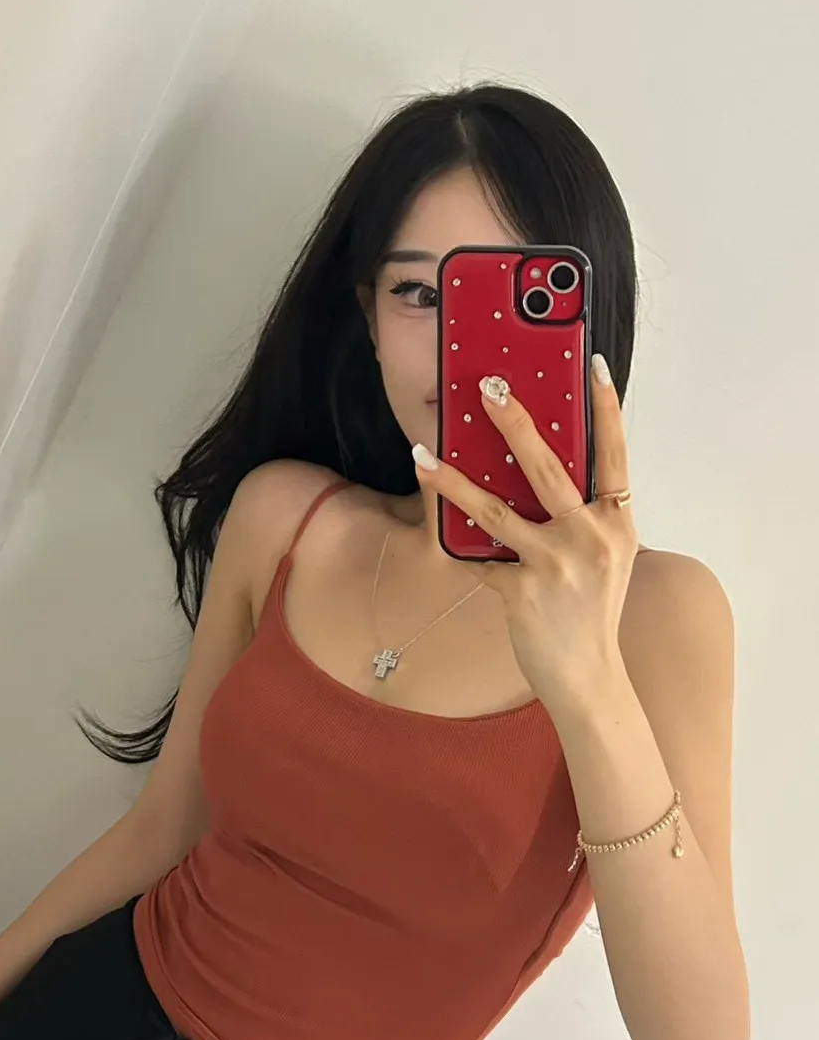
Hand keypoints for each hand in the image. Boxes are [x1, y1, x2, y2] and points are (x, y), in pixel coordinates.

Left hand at [412, 354, 638, 711]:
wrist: (588, 675)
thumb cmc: (589, 610)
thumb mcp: (601, 556)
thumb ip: (580, 515)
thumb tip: (529, 467)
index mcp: (617, 523)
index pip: (614, 453)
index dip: (605, 407)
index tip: (590, 364)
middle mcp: (590, 538)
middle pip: (546, 467)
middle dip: (514, 420)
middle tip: (487, 386)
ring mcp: (556, 565)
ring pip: (495, 509)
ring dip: (453, 479)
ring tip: (423, 453)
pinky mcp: (522, 591)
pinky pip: (478, 557)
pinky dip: (454, 540)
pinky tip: (431, 516)